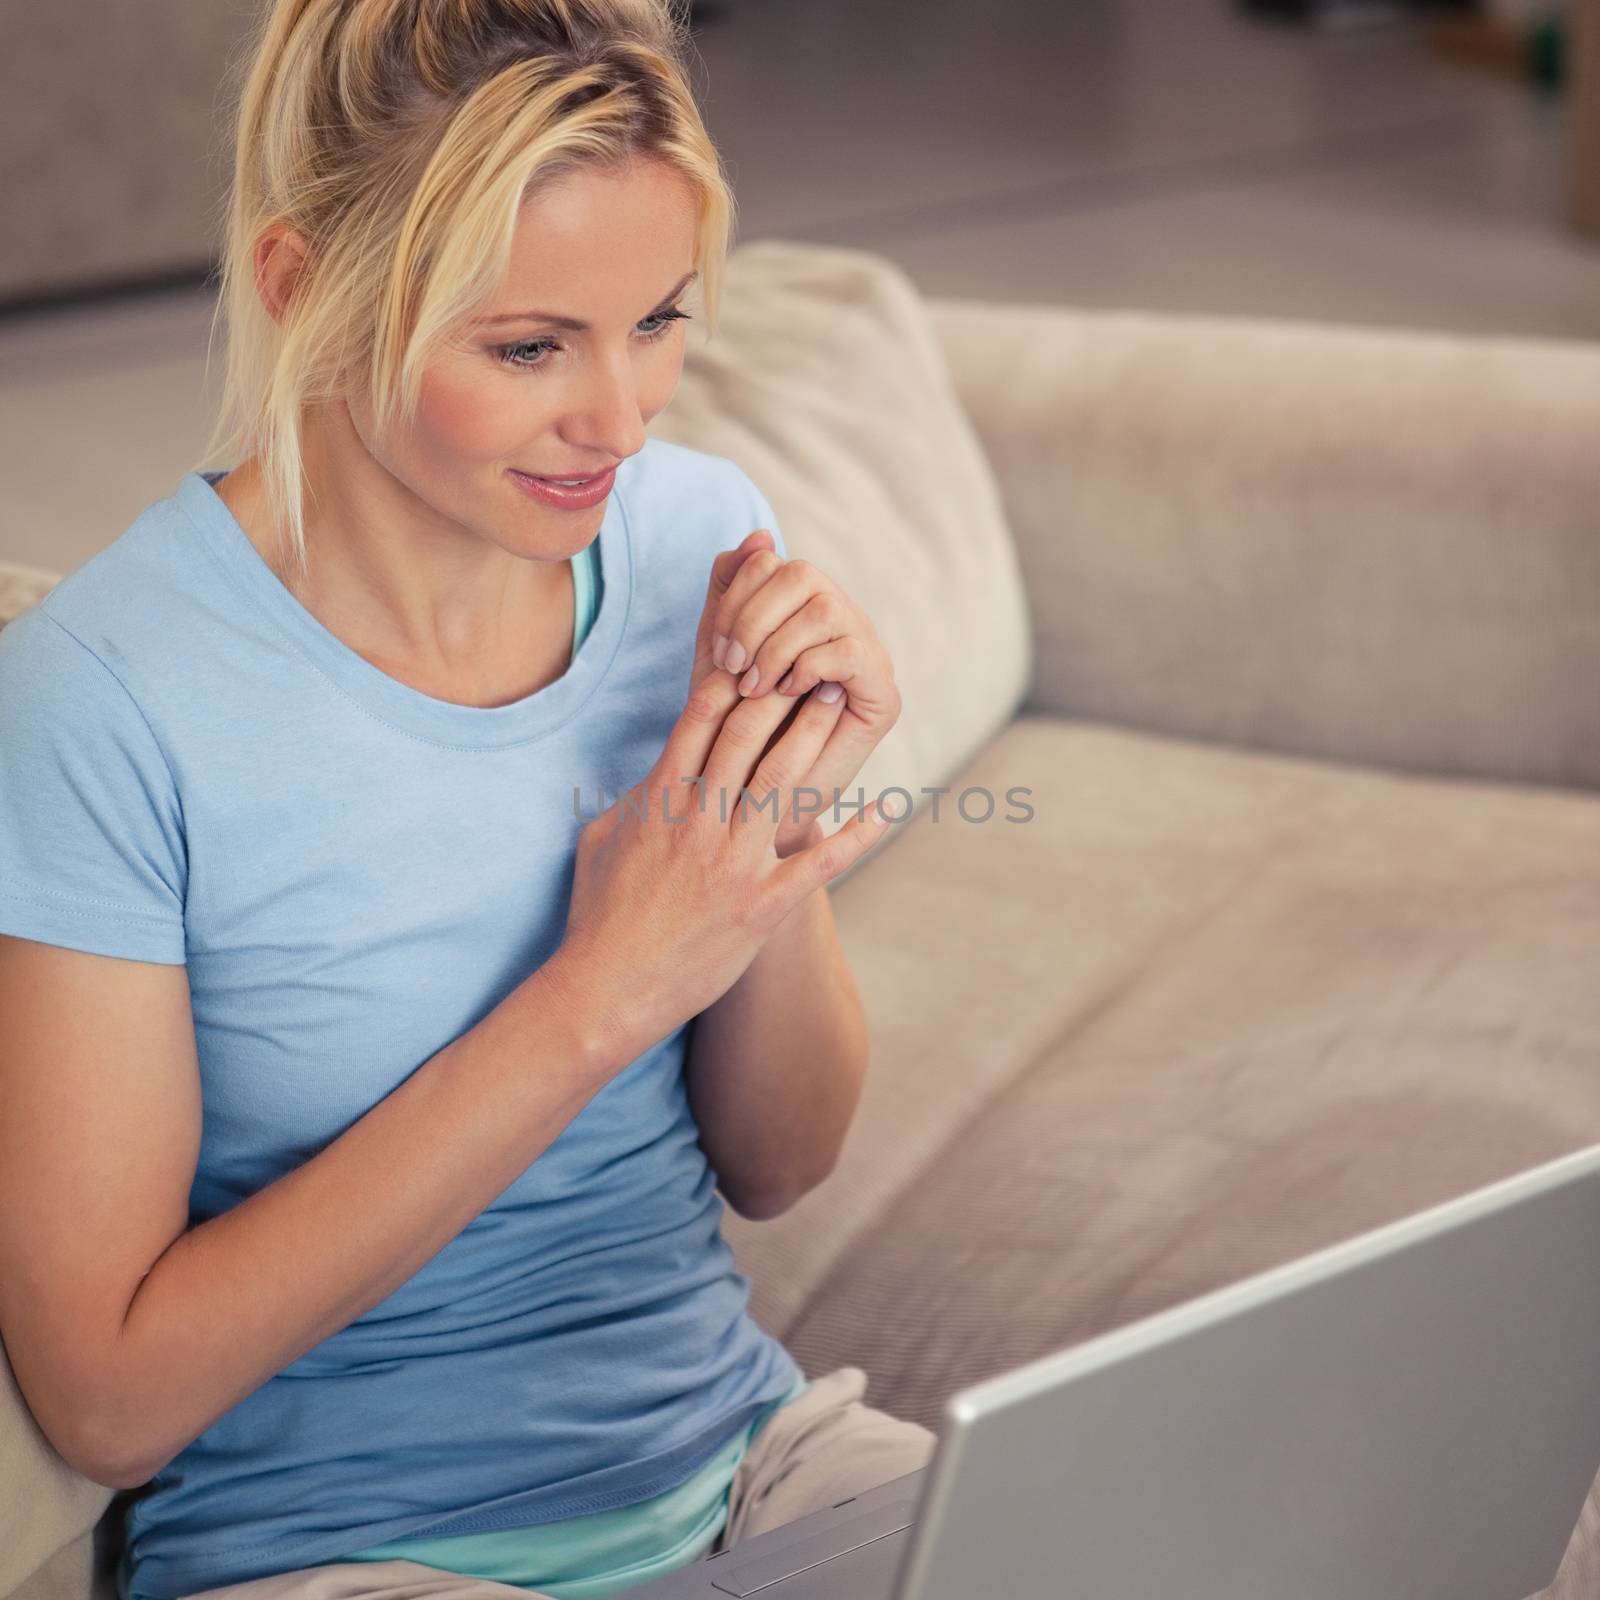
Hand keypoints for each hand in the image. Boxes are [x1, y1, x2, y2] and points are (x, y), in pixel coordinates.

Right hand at [558, 571, 892, 1067]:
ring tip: (838, 699)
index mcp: (658, 802)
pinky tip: (891, 805)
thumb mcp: (600, 839)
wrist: (607, 988)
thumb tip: (653, 772)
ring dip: (814, 736)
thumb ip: (632, 798)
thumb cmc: (599, 915)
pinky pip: (821, 864)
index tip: (758, 651)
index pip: (698, 722)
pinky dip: (861, 834)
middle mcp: (699, 823)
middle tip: (811, 660)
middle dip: (780, 691)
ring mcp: (733, 864)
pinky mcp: (761, 906)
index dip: (731, 680)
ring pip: (782, 783)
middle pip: (745, 738)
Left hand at [694, 530, 900, 857]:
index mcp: (798, 611)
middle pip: (799, 574)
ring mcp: (866, 654)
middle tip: (734, 667)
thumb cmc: (730, 740)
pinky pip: (849, 650)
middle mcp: (839, 623)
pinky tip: (787, 695)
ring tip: (756, 687)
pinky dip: (809, 667)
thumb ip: (727, 600)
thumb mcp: (718, 663)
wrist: (757, 812)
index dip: (738, 597)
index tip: (718, 648)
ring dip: (779, 646)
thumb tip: (755, 536)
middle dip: (756, 618)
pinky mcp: (882, 693)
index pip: (770, 562)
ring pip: (824, 607)